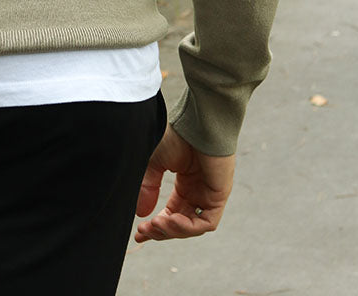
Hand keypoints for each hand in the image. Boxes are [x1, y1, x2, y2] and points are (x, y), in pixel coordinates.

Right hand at [134, 123, 233, 242]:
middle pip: (180, 223)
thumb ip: (148, 186)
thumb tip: (140, 213)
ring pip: (192, 226)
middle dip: (161, 231)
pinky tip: (172, 220)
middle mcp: (197, 192)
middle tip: (144, 231)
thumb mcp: (155, 162)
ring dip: (173, 230)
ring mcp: (208, 195)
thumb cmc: (177, 135)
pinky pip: (206, 222)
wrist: (195, 123)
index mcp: (184, 184)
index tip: (139, 234)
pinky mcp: (218, 196)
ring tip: (156, 225)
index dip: (156, 226)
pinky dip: (188, 226)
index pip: (170, 213)